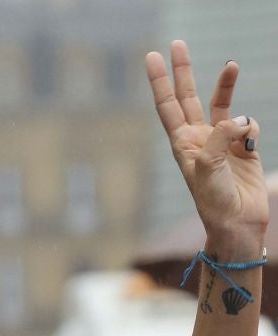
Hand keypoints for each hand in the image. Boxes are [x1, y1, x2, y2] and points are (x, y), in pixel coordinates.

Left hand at [147, 41, 268, 252]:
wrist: (237, 223)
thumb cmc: (215, 201)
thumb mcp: (209, 167)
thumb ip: (220, 136)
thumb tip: (240, 119)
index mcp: (183, 144)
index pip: (168, 106)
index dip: (160, 82)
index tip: (152, 57)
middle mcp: (200, 139)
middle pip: (189, 97)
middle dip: (183, 71)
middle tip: (176, 44)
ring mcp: (222, 141)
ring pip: (223, 102)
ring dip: (227, 84)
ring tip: (231, 66)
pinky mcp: (244, 146)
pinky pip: (249, 124)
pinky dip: (252, 128)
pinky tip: (249, 146)